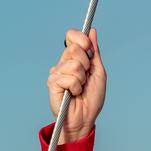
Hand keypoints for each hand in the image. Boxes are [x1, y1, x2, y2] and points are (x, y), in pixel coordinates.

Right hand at [47, 27, 105, 142]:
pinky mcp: (52, 83)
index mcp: (74, 57)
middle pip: (74, 48)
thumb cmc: (92, 99)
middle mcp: (64, 62)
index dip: (81, 39)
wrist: (85, 119)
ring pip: (73, 64)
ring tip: (79, 89)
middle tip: (85, 78)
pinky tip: (73, 94)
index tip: (89, 51)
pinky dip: (75, 87)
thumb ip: (95, 52)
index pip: (72, 35)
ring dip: (81, 79)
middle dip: (86, 65)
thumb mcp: (98, 72)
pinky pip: (68, 78)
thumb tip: (92, 31)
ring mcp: (57, 72)